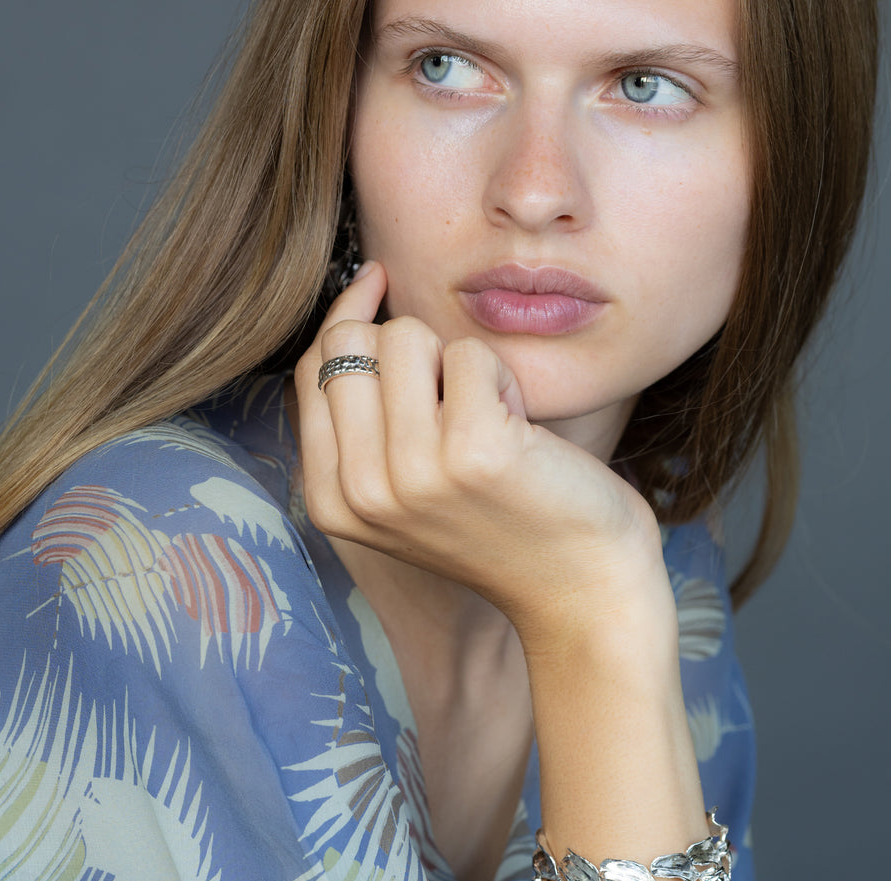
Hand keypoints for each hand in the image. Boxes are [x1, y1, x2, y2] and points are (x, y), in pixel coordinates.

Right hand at [294, 262, 666, 632]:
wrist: (577, 586)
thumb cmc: (500, 524)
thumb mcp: (404, 491)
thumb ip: (363, 423)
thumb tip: (356, 307)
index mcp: (333, 502)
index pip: (313, 370)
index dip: (346, 318)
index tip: (376, 286)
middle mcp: (363, 492)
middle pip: (351, 345)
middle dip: (406, 346)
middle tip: (453, 397)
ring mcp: (414, 473)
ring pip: (405, 338)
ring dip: (456, 362)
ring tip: (486, 418)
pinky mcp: (473, 451)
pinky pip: (470, 355)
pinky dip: (502, 380)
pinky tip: (520, 429)